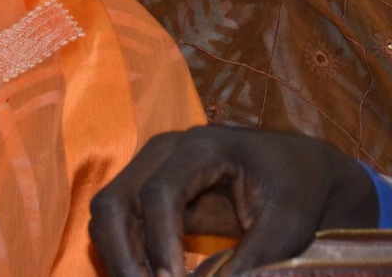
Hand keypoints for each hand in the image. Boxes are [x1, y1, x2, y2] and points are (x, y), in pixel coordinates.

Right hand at [89, 125, 379, 276]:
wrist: (300, 169)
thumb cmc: (299, 190)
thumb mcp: (288, 226)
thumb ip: (254, 260)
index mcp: (201, 146)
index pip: (159, 193)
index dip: (160, 243)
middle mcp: (162, 151)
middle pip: (114, 203)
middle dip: (123, 257)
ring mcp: (148, 168)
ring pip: (107, 215)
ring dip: (119, 260)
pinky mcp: (145, 188)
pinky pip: (119, 225)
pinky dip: (127, 257)